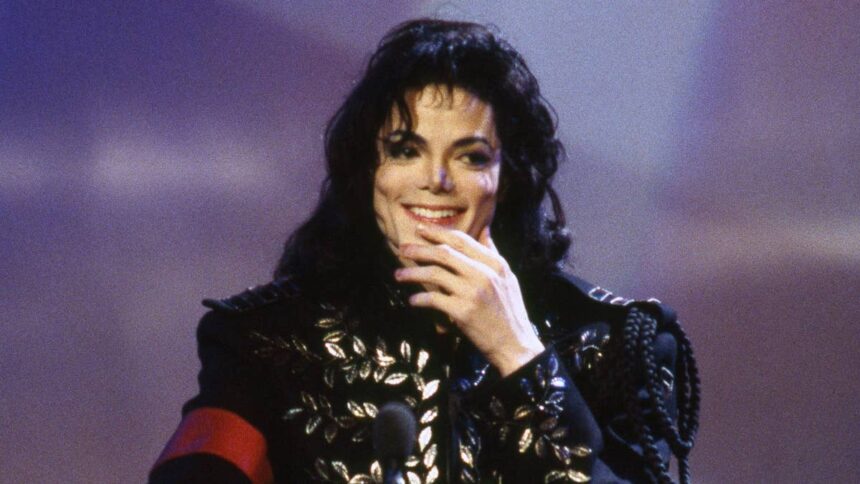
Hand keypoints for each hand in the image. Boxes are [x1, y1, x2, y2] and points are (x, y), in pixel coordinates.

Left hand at [394, 223, 544, 376]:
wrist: (515, 344)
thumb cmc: (509, 311)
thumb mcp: (507, 277)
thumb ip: (492, 253)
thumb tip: (485, 230)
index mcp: (494, 264)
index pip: (462, 241)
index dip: (438, 233)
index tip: (420, 229)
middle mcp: (483, 274)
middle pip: (444, 254)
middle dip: (420, 249)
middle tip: (402, 248)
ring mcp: (472, 292)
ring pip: (435, 274)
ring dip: (413, 273)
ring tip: (398, 275)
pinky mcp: (462, 311)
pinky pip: (434, 299)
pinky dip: (420, 298)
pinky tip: (412, 300)